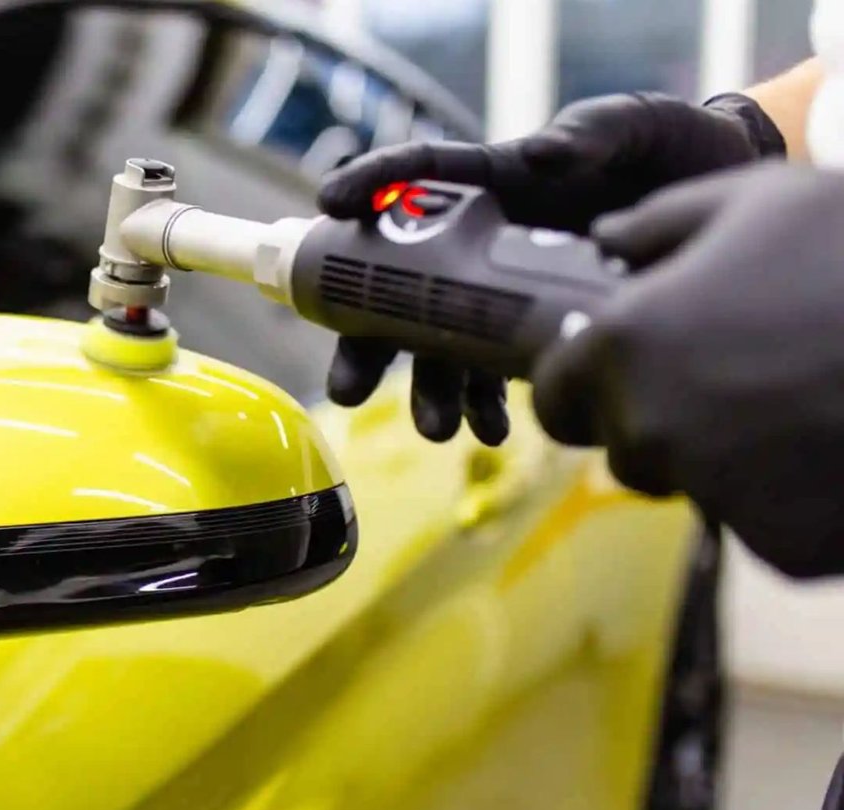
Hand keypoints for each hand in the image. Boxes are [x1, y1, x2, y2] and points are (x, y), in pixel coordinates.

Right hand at [317, 93, 783, 444]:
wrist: (731, 195)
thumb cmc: (669, 148)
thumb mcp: (634, 127)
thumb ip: (591, 134)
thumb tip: (547, 158)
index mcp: (492, 180)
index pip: (413, 175)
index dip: (367, 185)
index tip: (328, 207)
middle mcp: (483, 240)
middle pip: (399, 290)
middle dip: (368, 345)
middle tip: (352, 387)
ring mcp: (507, 289)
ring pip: (444, 347)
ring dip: (434, 393)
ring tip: (443, 430)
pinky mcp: (542, 330)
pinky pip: (500, 374)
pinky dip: (491, 406)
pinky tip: (498, 431)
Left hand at [533, 163, 843, 576]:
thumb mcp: (762, 199)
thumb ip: (661, 221)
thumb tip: (605, 240)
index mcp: (624, 344)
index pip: (556, 397)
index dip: (585, 386)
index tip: (627, 374)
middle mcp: (650, 428)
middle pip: (627, 447)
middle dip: (663, 420)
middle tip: (744, 377)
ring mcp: (713, 493)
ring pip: (695, 487)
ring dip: (726, 461)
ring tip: (800, 404)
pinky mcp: (779, 543)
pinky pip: (763, 525)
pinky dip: (793, 501)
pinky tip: (837, 447)